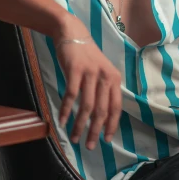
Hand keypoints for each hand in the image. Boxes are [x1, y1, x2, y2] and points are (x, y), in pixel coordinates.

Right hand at [55, 21, 122, 149]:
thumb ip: (104, 90)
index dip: (111, 125)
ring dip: (80, 125)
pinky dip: (65, 110)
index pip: (116, 107)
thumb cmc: (87, 57)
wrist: (73, 33)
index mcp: (114, 78)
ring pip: (86, 106)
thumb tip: (102, 118)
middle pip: (101, 110)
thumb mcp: (102, 72)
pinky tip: (62, 121)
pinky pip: (70, 96)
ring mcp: (90, 73)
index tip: (105, 140)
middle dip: (95, 131)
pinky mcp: (75, 70)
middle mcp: (105, 76)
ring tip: (74, 138)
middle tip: (89, 146)